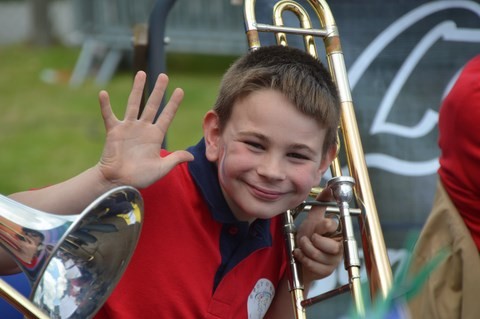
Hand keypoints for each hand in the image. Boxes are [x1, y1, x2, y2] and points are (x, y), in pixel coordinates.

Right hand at [96, 71, 193, 188]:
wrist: (119, 182)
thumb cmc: (140, 177)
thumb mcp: (161, 168)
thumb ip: (175, 159)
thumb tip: (192, 157)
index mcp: (156, 136)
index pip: (167, 116)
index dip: (173, 104)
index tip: (180, 90)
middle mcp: (143, 128)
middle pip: (152, 105)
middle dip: (158, 91)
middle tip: (164, 76)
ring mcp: (128, 128)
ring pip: (134, 104)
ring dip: (137, 89)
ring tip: (142, 74)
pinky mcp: (114, 131)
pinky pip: (109, 115)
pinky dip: (105, 105)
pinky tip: (103, 93)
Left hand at [293, 207, 342, 282]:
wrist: (300, 257)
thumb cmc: (309, 237)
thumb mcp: (313, 219)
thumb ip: (321, 203)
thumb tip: (329, 188)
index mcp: (338, 232)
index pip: (333, 225)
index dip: (323, 225)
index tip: (317, 227)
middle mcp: (339, 247)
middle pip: (330, 245)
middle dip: (312, 240)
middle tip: (305, 238)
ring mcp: (333, 261)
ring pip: (318, 254)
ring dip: (305, 248)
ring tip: (301, 245)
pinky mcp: (326, 271)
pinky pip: (313, 265)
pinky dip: (302, 258)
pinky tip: (299, 253)